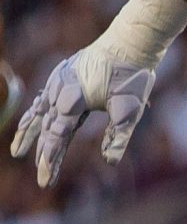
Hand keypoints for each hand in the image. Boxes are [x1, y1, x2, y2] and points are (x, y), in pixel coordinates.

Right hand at [11, 44, 159, 186]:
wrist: (129, 43)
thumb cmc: (132, 76)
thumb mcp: (131, 108)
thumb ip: (118, 135)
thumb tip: (110, 162)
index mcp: (72, 99)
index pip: (57, 135)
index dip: (51, 158)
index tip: (46, 178)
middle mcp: (59, 91)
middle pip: (47, 129)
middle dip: (43, 155)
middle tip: (43, 180)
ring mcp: (58, 82)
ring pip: (39, 113)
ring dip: (29, 134)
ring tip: (17, 152)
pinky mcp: (62, 77)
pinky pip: (44, 99)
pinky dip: (36, 113)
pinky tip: (31, 123)